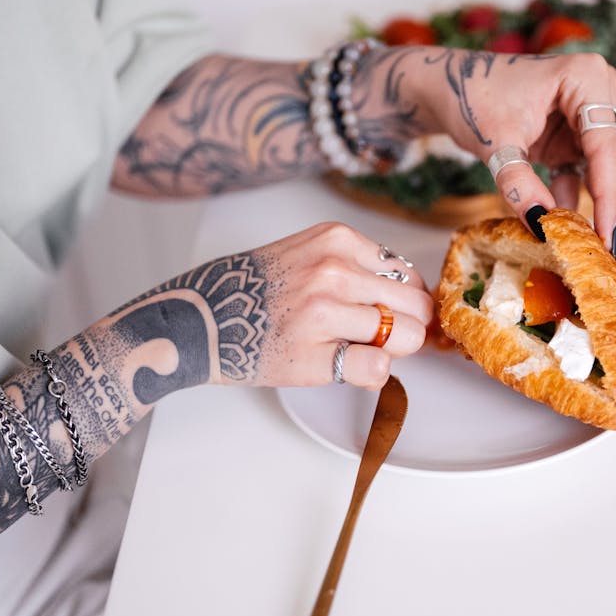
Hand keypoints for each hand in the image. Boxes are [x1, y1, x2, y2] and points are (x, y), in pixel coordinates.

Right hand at [216, 223, 432, 390]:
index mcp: (337, 240)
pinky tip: (348, 368)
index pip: (409, 276)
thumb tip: (413, 295)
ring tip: (355, 349)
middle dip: (404, 327)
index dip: (402, 302)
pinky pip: (378, 369)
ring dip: (388, 351)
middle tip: (374, 337)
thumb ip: (357, 267)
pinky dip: (372, 375)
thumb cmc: (253, 290)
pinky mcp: (314, 355)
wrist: (199, 319)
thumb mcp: (307, 253)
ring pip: (406, 337)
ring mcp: (324, 313)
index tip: (385, 314)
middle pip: (416, 307)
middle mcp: (334, 271)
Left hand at [407, 49, 615, 275]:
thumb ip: (518, 183)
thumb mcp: (495, 141)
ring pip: (608, 175)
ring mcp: (589, 116)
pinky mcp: (575, 139)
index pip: (604, 146)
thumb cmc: (470, 96)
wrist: (447, 86)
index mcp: (585, 77)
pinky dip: (583, 208)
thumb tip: (544, 228)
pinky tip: (588, 243)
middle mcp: (598, 92)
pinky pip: (585, 178)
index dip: (609, 196)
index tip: (611, 238)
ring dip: (610, 217)